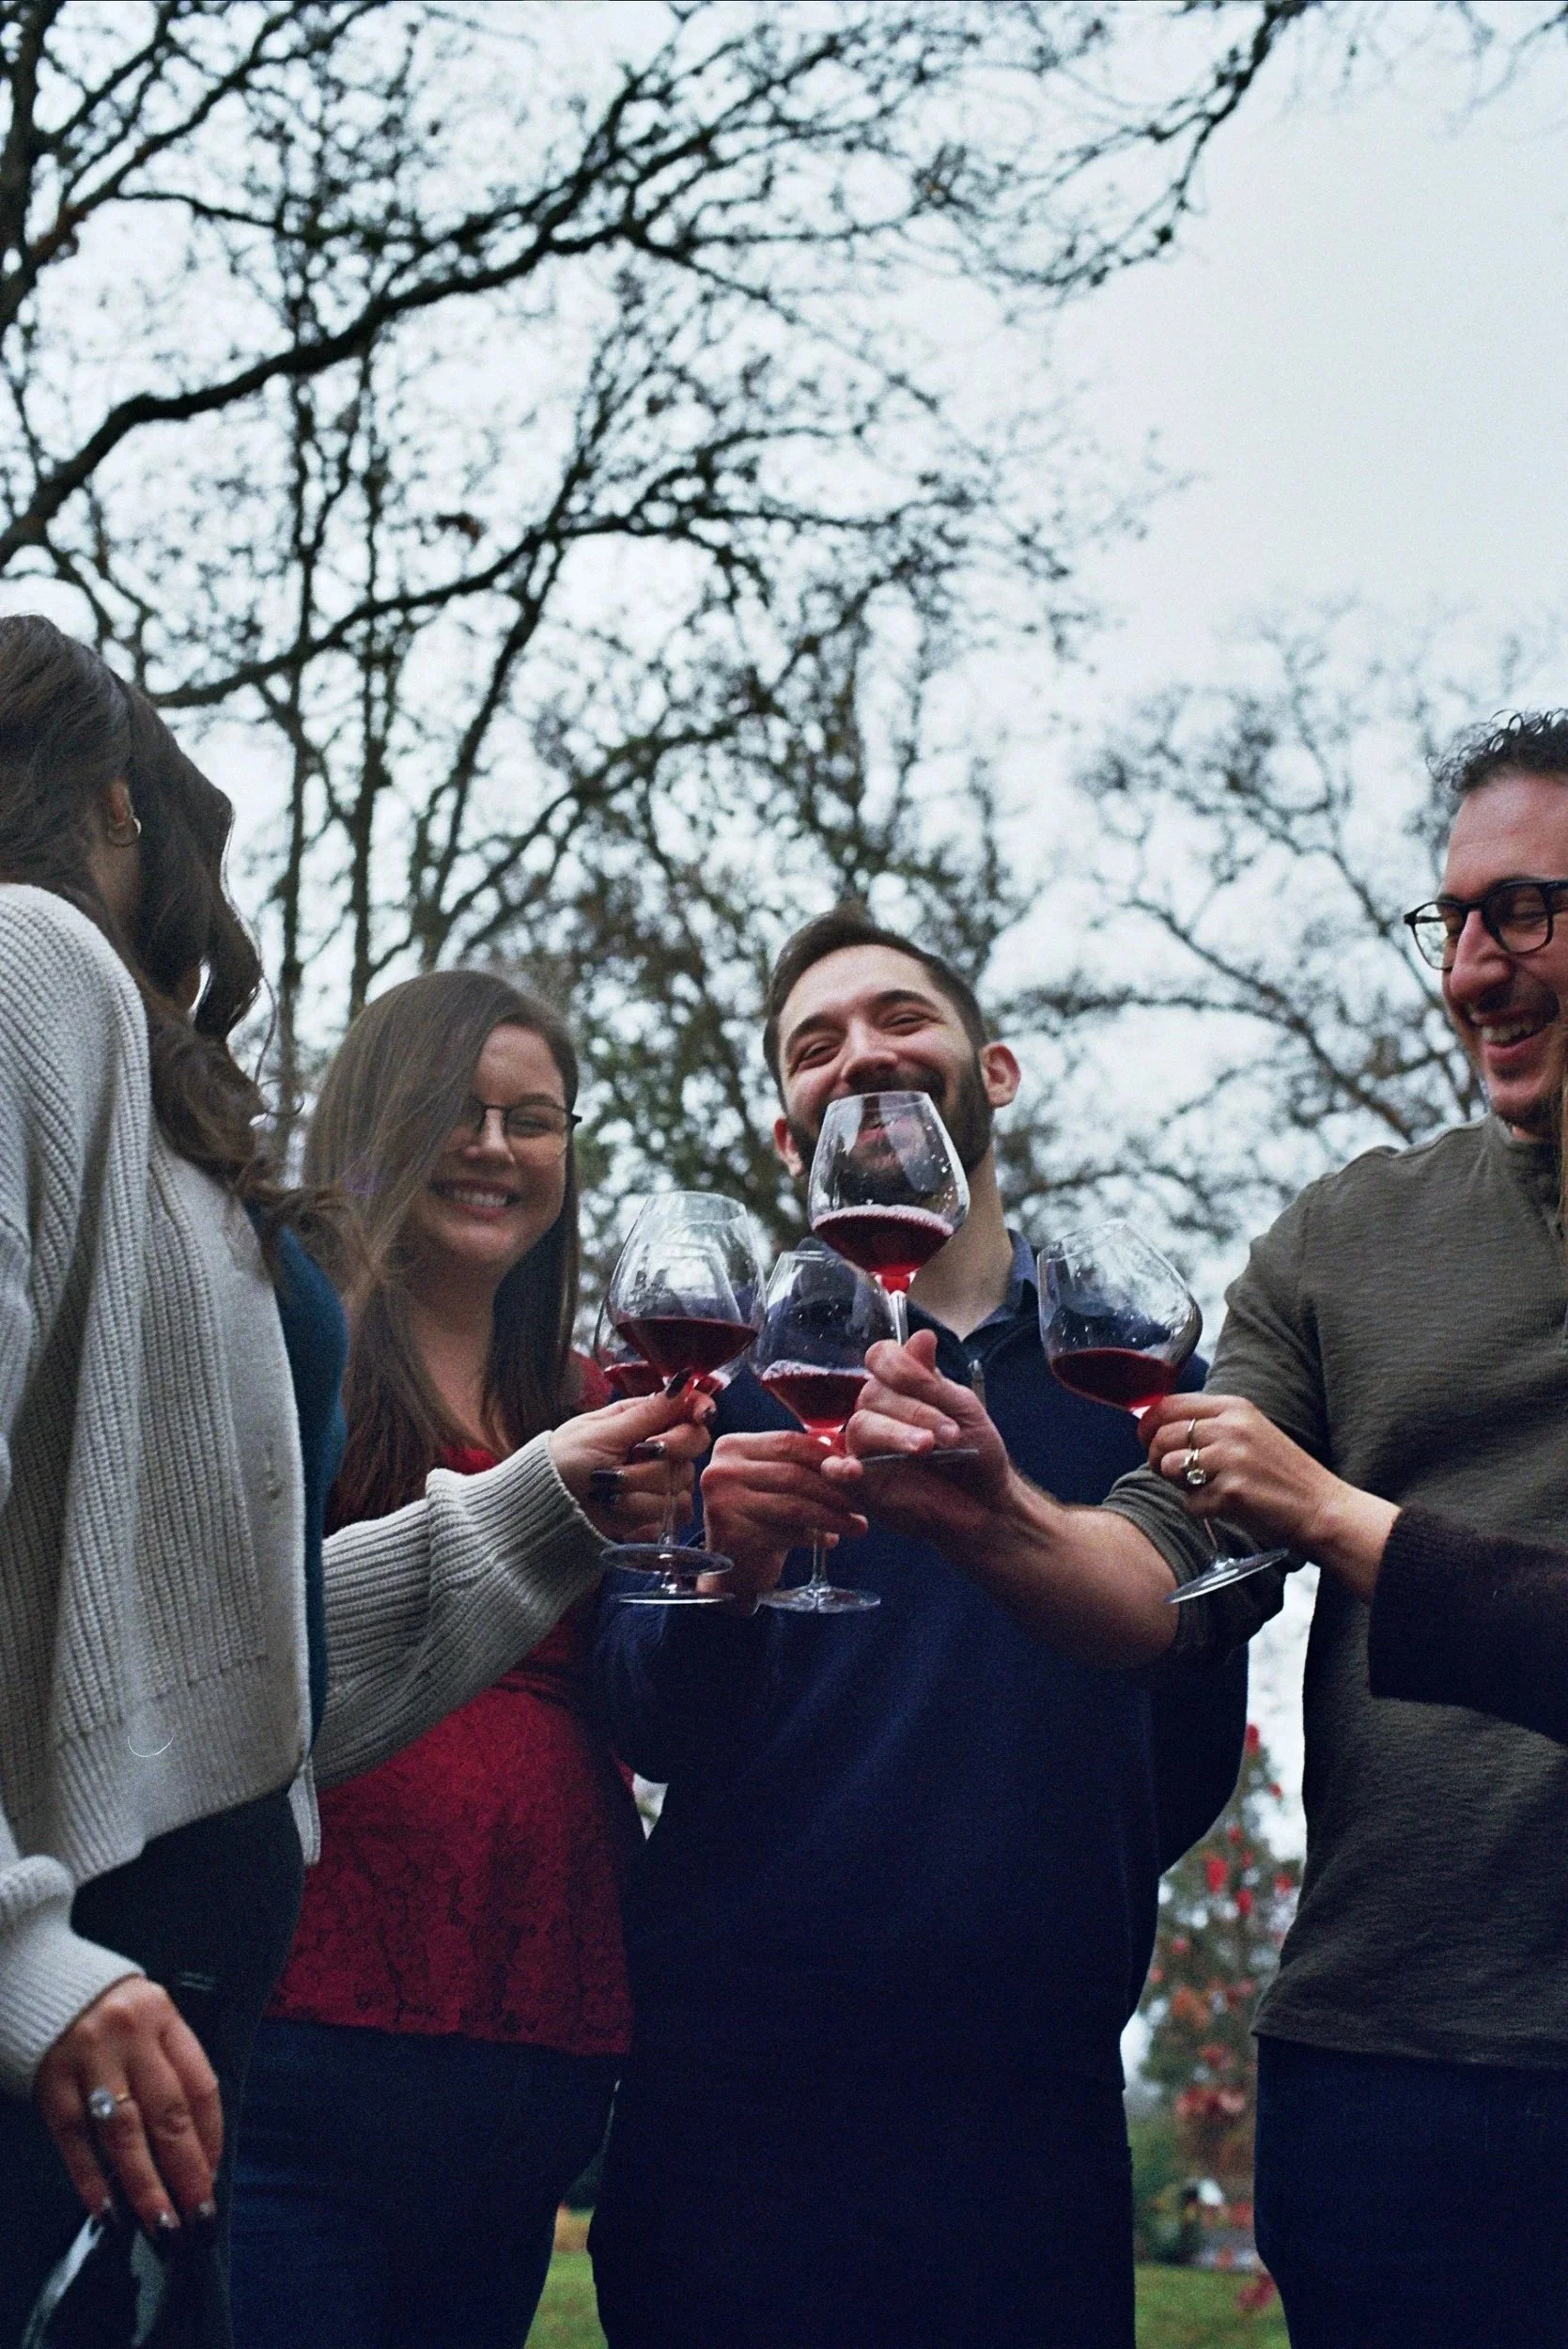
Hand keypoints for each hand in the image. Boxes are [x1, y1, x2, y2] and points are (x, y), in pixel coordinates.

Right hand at [33, 1975, 221, 2236]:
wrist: (43, 1984)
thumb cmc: (111, 2012)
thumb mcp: (152, 2021)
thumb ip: (172, 2070)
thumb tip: (195, 2148)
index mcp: (163, 2018)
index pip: (199, 2084)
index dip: (211, 2136)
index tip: (213, 2175)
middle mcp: (129, 2038)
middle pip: (167, 2114)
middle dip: (187, 2172)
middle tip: (198, 2216)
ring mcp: (88, 2062)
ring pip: (124, 2134)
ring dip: (145, 2185)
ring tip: (162, 2223)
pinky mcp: (52, 2087)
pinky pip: (76, 2141)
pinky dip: (93, 2180)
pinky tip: (110, 2211)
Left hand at [549, 1387, 713, 1541]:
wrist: (549, 1503)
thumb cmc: (566, 1459)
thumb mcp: (603, 1432)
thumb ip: (648, 1413)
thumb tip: (682, 1380)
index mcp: (645, 1417)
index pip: (690, 1408)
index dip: (701, 1410)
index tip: (701, 1416)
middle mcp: (658, 1445)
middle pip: (694, 1443)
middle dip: (667, 1451)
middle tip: (638, 1453)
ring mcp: (659, 1477)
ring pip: (681, 1479)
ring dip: (642, 1485)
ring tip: (609, 1486)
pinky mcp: (656, 1507)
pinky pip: (673, 1509)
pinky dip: (643, 1508)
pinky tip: (618, 1504)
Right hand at [700, 1431, 868, 1609]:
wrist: (733, 1566)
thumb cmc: (761, 1518)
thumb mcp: (777, 1483)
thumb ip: (806, 1466)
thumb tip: (852, 1465)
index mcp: (732, 1446)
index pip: (790, 1442)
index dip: (828, 1457)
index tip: (856, 1473)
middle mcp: (721, 1470)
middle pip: (794, 1474)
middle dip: (835, 1490)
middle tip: (863, 1504)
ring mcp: (723, 1503)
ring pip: (794, 1505)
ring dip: (833, 1516)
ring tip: (857, 1525)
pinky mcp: (733, 1535)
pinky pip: (787, 1533)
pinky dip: (815, 1537)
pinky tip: (830, 1540)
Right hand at [823, 1330, 1014, 1545]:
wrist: (987, 1506)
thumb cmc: (976, 1455)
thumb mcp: (962, 1411)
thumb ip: (932, 1381)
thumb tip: (921, 1337)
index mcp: (900, 1390)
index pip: (881, 1360)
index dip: (897, 1365)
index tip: (927, 1382)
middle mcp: (878, 1414)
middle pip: (872, 1395)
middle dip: (913, 1410)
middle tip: (949, 1434)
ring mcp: (865, 1449)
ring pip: (860, 1427)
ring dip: (894, 1434)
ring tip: (928, 1448)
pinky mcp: (860, 1486)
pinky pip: (835, 1470)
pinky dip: (839, 1468)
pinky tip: (854, 1470)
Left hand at [1140, 1391, 1395, 1598]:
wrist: (1321, 1507)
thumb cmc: (1282, 1474)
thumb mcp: (1250, 1432)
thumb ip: (1211, 1424)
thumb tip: (1158, 1427)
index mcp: (1234, 1407)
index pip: (1168, 1405)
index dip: (1148, 1424)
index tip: (1146, 1439)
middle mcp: (1231, 1427)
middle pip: (1162, 1436)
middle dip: (1158, 1458)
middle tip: (1171, 1473)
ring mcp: (1231, 1458)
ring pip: (1170, 1467)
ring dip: (1178, 1484)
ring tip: (1204, 1489)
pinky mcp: (1231, 1491)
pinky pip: (1190, 1502)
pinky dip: (1200, 1509)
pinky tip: (1225, 1507)